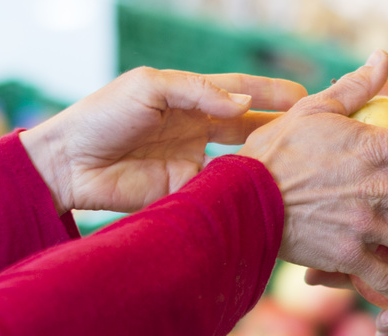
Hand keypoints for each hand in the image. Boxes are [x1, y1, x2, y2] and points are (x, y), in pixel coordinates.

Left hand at [20, 67, 306, 213]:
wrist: (69, 164)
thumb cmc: (102, 115)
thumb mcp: (149, 88)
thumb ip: (197, 91)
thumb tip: (243, 103)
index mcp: (190, 100)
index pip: (241, 94)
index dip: (274, 95)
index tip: (308, 97)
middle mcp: (198, 131)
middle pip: (251, 129)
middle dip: (283, 129)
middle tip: (318, 133)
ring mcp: (195, 165)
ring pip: (243, 163)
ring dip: (269, 163)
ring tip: (302, 164)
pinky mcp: (187, 195)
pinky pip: (223, 193)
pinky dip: (243, 193)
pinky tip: (268, 194)